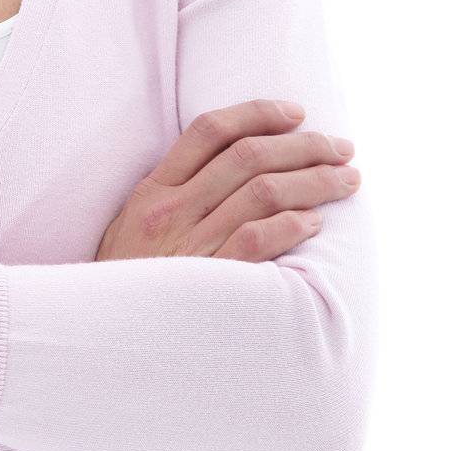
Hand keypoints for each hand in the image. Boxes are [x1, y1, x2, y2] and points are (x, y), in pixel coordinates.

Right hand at [96, 98, 360, 262]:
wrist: (103, 337)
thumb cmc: (124, 284)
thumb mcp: (130, 227)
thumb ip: (171, 196)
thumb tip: (230, 168)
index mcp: (153, 190)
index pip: (209, 130)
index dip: (258, 113)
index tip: (296, 113)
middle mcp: (171, 210)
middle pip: (247, 156)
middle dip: (304, 145)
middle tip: (341, 147)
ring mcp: (190, 245)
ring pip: (262, 192)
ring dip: (314, 181)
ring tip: (346, 180)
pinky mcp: (209, 282)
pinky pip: (257, 240)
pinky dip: (291, 225)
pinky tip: (315, 223)